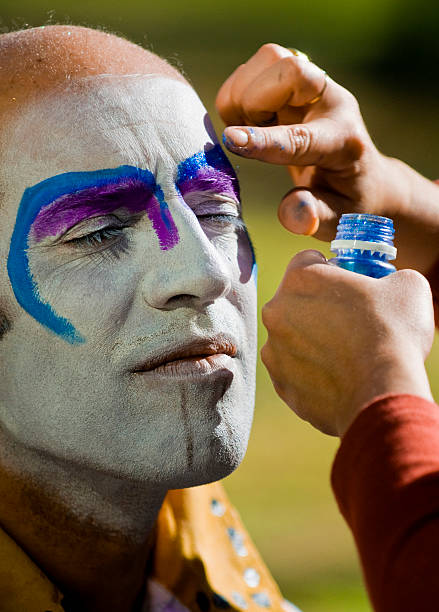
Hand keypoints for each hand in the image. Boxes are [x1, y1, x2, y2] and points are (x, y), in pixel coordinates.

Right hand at [216, 44, 438, 272]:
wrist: (363, 176)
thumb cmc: (348, 203)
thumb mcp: (339, 220)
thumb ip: (314, 216)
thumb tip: (293, 214)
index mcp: (345, 142)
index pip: (301, 136)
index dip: (264, 139)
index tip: (231, 140)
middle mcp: (331, 102)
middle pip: (287, 68)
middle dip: (252, 103)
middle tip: (248, 138)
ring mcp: (313, 85)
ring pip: (268, 60)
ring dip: (242, 96)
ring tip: (252, 130)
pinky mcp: (293, 79)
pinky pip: (254, 69)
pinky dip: (237, 95)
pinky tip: (251, 122)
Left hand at [260, 250, 434, 435]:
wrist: (383, 391)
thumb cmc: (393, 331)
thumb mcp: (405, 284)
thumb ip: (386, 276)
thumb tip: (387, 286)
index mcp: (300, 278)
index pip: (309, 261)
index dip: (331, 270)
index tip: (347, 285)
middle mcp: (275, 311)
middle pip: (295, 301)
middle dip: (318, 307)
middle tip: (349, 321)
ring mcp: (273, 351)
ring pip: (292, 338)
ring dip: (312, 341)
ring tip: (345, 354)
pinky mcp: (281, 384)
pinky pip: (295, 371)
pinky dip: (312, 373)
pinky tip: (338, 377)